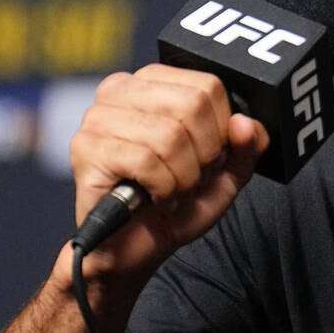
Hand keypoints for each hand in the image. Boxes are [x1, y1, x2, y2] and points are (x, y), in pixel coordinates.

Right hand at [57, 64, 268, 289]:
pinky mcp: (87, 148)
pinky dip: (162, 188)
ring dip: (183, 176)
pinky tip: (154, 197)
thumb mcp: (225, 174)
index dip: (221, 128)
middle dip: (204, 153)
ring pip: (170, 135)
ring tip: (171, 189)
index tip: (210, 155)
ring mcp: (99, 117)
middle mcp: (121, 90)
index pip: (208, 86)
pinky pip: (146, 160)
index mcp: (153, 82)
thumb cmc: (172, 204)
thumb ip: (246, 146)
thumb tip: (246, 123)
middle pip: (192, 105)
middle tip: (191, 177)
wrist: (131, 250)